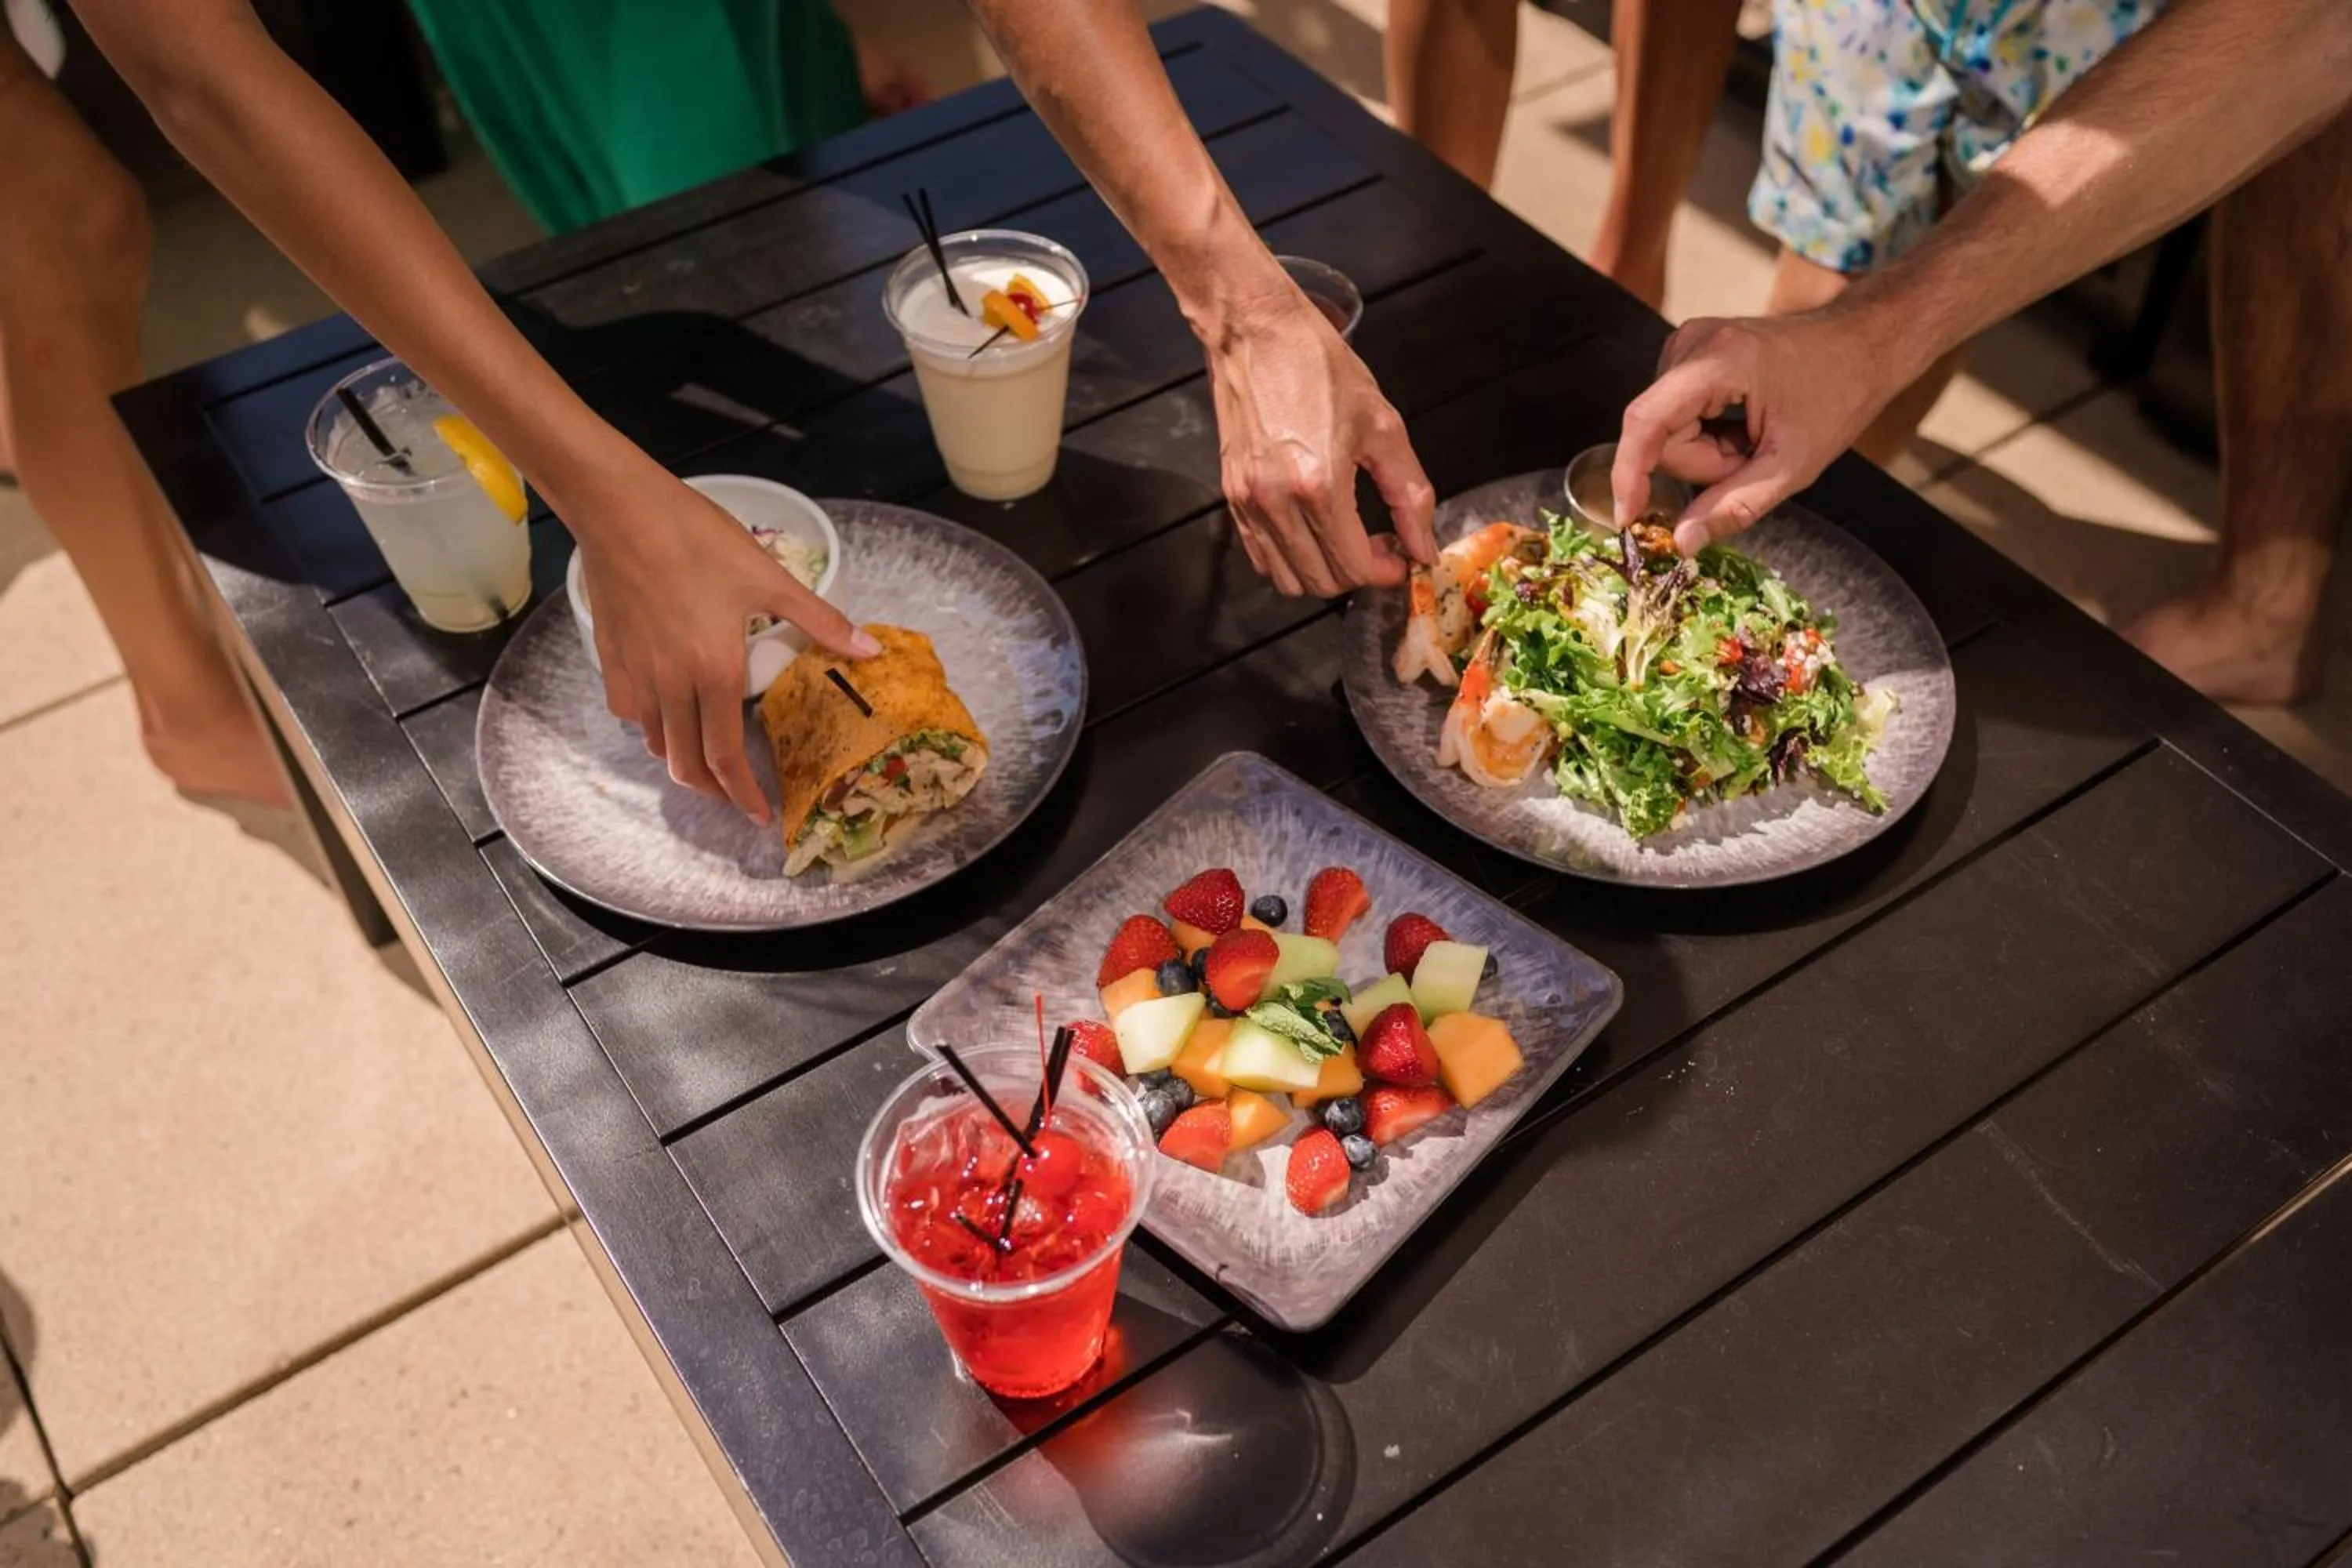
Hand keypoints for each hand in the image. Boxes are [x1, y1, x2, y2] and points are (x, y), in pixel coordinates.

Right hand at [568, 465, 876, 820]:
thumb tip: (869, 651)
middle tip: (738, 796)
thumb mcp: (767, 577)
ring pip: (655, 742)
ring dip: (683, 761)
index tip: (758, 814)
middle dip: (714, 791)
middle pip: (686, 764)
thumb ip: (819, 621)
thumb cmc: (696, 538)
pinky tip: (666, 713)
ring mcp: (635, 672)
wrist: (619, 507)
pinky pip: (628, 710)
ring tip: (708, 761)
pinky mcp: (610, 655)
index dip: (742, 794)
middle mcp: (669, 684)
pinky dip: (650, 726)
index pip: (725, 757)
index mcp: (711, 671)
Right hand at [1207, 295, 1436, 595]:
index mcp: (1319, 485)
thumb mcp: (1383, 425)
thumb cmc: (1320, 367)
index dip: (1386, 572)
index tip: (1401, 555)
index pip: (1354, 566)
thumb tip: (1423, 548)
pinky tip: (1312, 530)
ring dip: (1322, 572)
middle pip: (1321, 581)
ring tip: (1344, 538)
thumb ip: (1410, 494)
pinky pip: (1260, 556)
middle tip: (1378, 543)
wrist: (1255, 332)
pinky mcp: (1231, 496)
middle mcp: (1277, 503)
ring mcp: (1248, 503)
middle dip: (1357, 573)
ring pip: (1286, 578)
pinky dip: (1290, 559)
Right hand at [1612, 305, 1899, 554]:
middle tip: (1752, 458)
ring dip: (1706, 452)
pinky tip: (1741, 427)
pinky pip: (1674, 418)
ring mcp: (1686, 346)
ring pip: (1665, 432)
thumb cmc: (1837, 394)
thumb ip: (1734, 505)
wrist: (1861, 345)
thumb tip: (1682, 542)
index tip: (1629, 520)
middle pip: (1659, 436)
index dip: (1629, 475)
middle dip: (1703, 463)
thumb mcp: (1792, 464)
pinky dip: (1706, 435)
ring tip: (1752, 439)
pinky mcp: (1688, 356)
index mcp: (1715, 360)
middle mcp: (1689, 344)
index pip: (1645, 422)